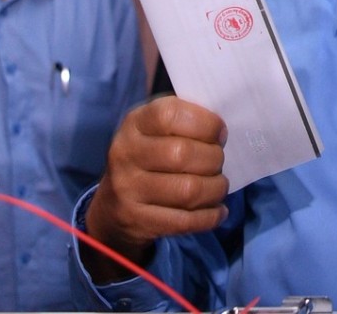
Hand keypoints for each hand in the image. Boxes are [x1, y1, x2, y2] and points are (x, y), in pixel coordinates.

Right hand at [82, 97, 228, 282]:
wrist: (114, 204)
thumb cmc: (151, 155)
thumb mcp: (159, 128)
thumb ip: (188, 118)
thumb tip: (221, 128)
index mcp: (135, 123)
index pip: (169, 115)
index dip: (205, 123)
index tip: (219, 133)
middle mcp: (126, 154)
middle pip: (182, 154)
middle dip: (214, 159)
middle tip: (218, 162)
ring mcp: (128, 190)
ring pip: (188, 191)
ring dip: (216, 188)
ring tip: (218, 185)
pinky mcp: (138, 220)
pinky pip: (186, 221)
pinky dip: (211, 216)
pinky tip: (218, 210)